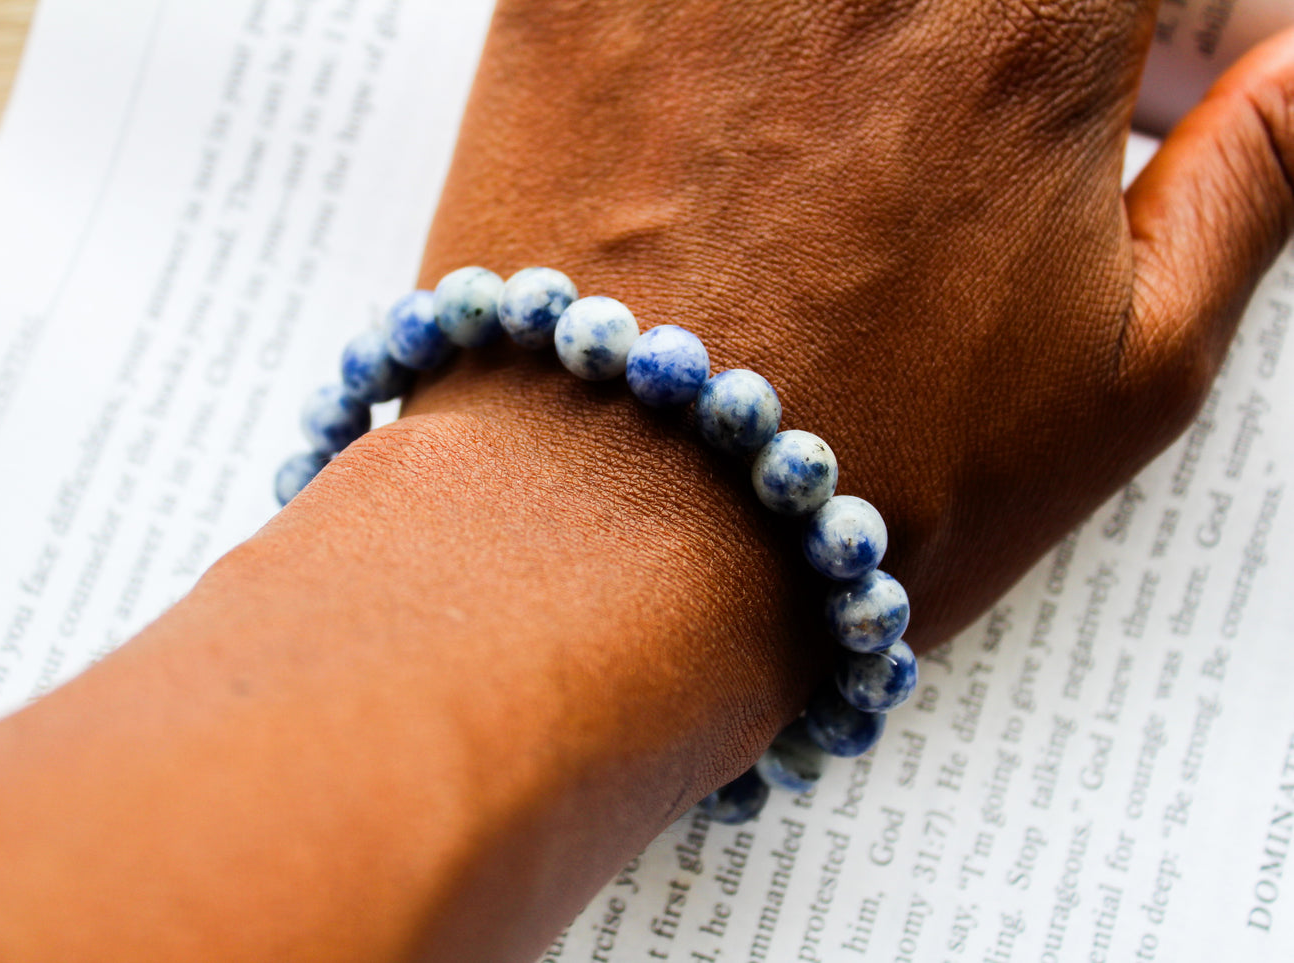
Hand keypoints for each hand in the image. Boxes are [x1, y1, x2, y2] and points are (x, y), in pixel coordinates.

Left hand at [412, 1, 1293, 646]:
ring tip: (876, 137)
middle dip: (1032, 36)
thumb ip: (1262, 171)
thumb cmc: (873, 483)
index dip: (1152, 37)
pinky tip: (749, 128)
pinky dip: (736, 41)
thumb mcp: (1135, 362)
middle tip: (1005, 125)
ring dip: (884, 40)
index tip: (1134, 97)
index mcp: (1035, 5)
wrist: (605, 543)